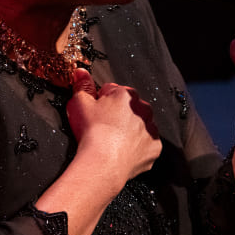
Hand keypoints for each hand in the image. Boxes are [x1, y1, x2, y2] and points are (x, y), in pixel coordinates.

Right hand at [65, 69, 161, 183]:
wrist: (103, 163)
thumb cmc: (92, 132)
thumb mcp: (79, 103)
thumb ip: (81, 85)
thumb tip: (80, 72)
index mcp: (126, 94)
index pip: (112, 92)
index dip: (101, 102)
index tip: (95, 113)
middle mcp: (143, 109)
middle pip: (129, 108)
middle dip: (118, 115)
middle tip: (103, 129)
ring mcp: (151, 129)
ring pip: (140, 126)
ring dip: (130, 131)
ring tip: (113, 142)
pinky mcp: (155, 148)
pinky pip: (146, 145)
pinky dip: (138, 148)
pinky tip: (123, 152)